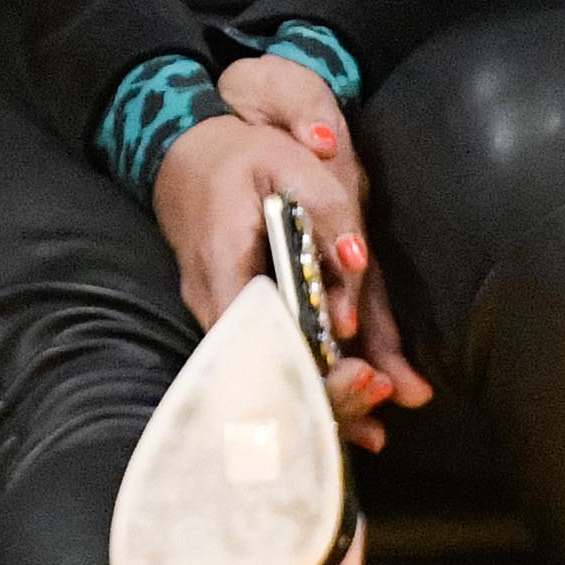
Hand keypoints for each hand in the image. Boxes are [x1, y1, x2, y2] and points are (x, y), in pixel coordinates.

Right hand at [217, 58, 435, 430]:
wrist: (183, 152)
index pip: (261, 340)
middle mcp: (209, 301)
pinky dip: (302, 385)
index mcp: (222, 264)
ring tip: (376, 413)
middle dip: (325, 395)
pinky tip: (347, 407)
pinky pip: (261, 364)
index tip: (366, 373)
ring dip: (318, 398)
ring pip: (260, 376)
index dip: (312, 368)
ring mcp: (212, 315)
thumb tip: (358, 261)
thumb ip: (328, 208)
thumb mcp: (288, 160)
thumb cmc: (238, 156)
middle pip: (262, 373)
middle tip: (382, 391)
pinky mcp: (225, 319)